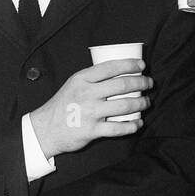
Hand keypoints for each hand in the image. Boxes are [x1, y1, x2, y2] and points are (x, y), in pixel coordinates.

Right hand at [28, 59, 150, 156]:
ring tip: (146, 102)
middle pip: (122, 85)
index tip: (142, 65)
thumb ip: (92, 80)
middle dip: (141, 83)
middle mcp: (87, 94)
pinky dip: (133, 126)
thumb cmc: (63, 105)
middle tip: (149, 83)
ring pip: (125, 106)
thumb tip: (119, 73)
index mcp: (81, 79)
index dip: (130, 64)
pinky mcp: (92, 131)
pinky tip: (138, 123)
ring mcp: (90, 113)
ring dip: (142, 103)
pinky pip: (119, 128)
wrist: (46, 129)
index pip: (111, 67)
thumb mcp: (73, 85)